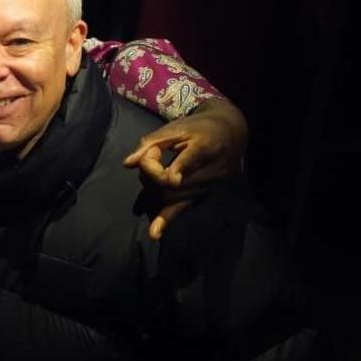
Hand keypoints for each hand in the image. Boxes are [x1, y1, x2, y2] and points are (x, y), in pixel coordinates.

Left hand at [124, 98, 247, 239]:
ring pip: (173, 197)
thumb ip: (151, 143)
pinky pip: (184, 208)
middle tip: (150, 158)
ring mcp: (210, 187)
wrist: (232, 135)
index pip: (180, 165)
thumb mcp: (176, 127)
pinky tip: (155, 233)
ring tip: (153, 172)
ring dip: (154, 189)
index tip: (148, 156)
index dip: (157, 168)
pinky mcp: (206, 195)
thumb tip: (128, 164)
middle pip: (170, 186)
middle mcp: (211, 172)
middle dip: (151, 176)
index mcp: (205, 148)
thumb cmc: (200, 128)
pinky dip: (167, 219)